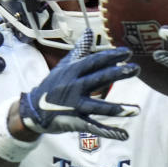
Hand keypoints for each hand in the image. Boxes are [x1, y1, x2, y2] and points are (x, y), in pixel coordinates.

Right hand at [19, 29, 139, 139]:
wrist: (32, 110)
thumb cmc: (51, 86)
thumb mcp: (63, 67)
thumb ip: (79, 50)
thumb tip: (90, 32)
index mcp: (72, 72)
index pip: (93, 62)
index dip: (110, 57)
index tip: (128, 53)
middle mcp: (73, 88)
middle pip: (98, 79)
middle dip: (117, 74)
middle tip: (136, 69)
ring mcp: (74, 106)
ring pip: (97, 107)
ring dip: (117, 110)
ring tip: (136, 111)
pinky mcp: (74, 122)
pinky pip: (93, 127)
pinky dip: (108, 132)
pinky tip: (124, 135)